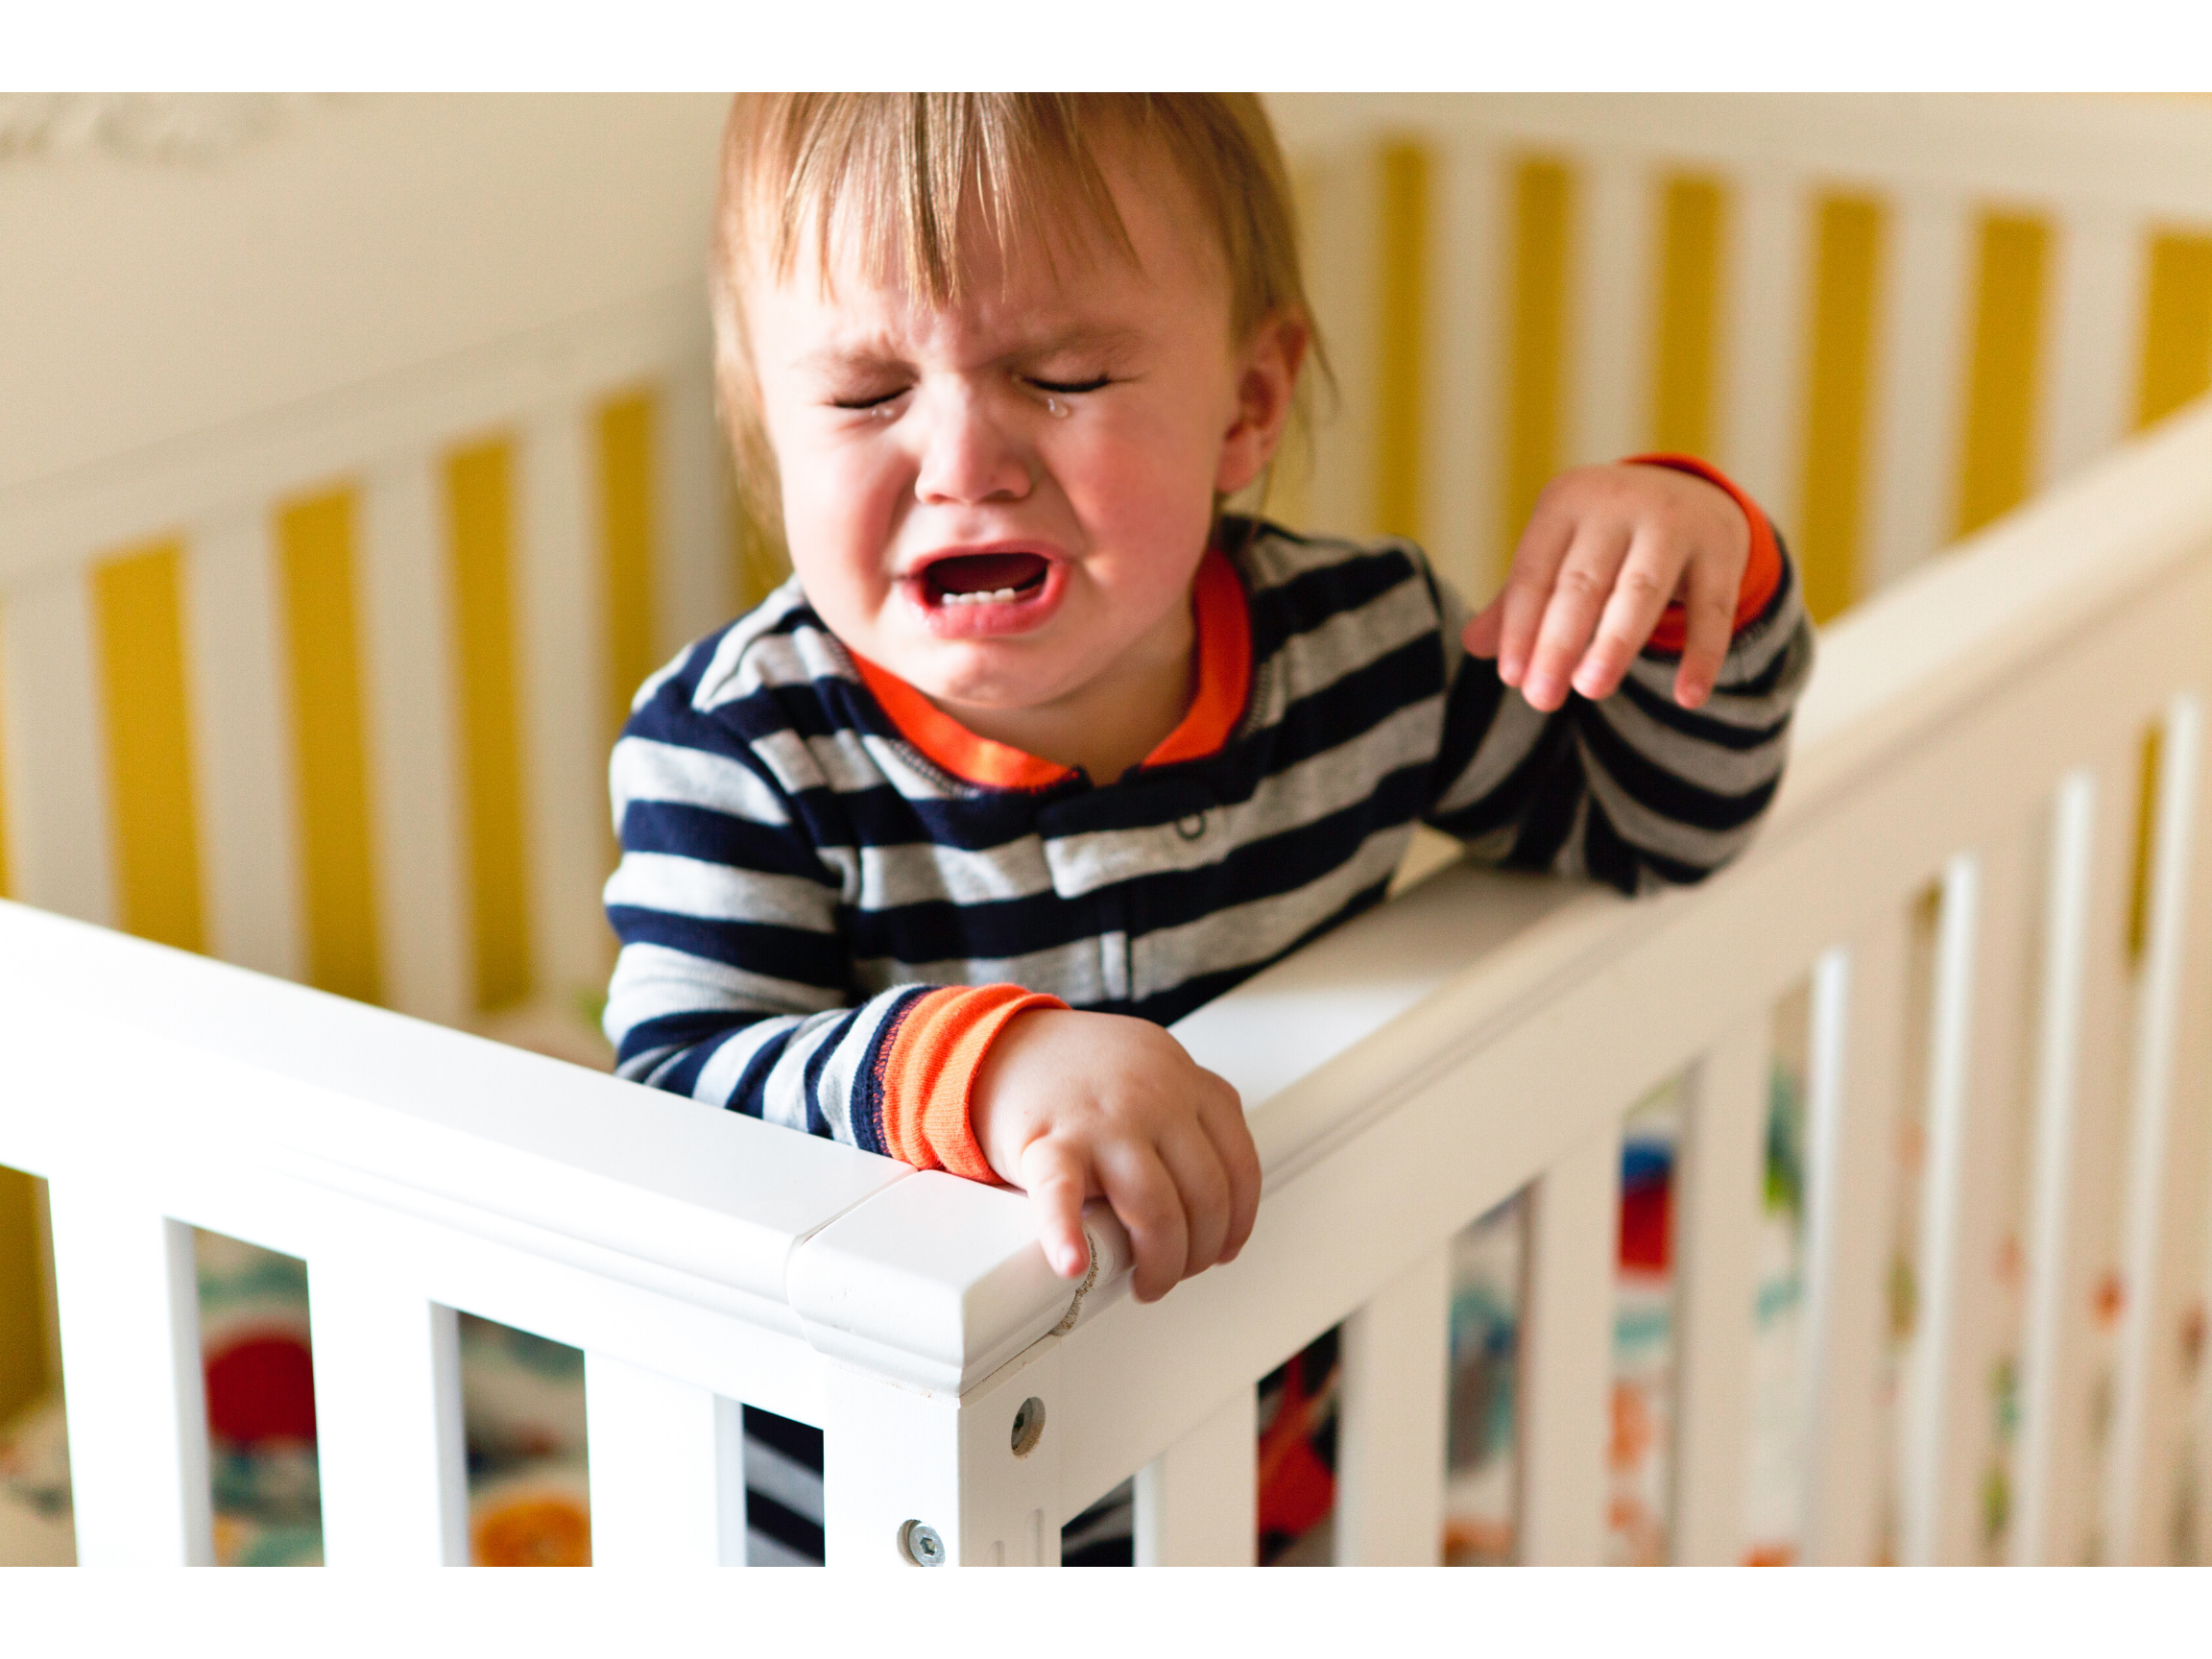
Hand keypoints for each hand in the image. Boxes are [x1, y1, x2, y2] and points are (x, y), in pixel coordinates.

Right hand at [970, 1008, 1260, 1302]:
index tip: (1225, 1247)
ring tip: (1146, 1283)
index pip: (1239, 1162)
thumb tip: (1221, 1189)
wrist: (996, 1046)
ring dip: (1160, 1265)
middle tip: (1179, 1270)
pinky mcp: (1047, 1143)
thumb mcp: (1152, 1064)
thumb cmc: (1076, 1071)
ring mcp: (1101, 1120)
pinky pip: (1061, 1197)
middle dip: (1198, 1251)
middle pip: (1205, 1195)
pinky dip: (1066, 1236)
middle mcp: (1153, 1097)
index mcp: (1183, 1080)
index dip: (1238, 1220)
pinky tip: (1072, 1263)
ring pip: (1156, 1210)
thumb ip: (1191, 1107)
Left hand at [1463, 463, 1748, 711]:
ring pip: (1641, 590)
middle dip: (1559, 643)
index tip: (1512, 677)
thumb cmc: (1603, 538)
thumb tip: (1472, 645)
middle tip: (1541, 699)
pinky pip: (1712, 609)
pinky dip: (1701, 654)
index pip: (1534, 571)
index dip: (1519, 625)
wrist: (1689, 493)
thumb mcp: (1558, 554)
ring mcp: (1674, 524)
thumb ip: (1518, 600)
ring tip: (1591, 689)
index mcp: (1566, 502)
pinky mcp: (1721, 551)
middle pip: (1583, 582)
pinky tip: (1688, 697)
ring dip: (1615, 642)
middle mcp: (1618, 504)